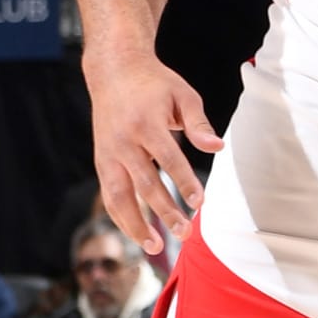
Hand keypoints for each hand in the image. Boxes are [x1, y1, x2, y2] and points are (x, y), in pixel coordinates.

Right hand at [88, 52, 222, 254]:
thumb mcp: (183, 94)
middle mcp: (123, 140)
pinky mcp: (101, 161)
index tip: (200, 203)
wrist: (114, 71)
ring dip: (135, 224)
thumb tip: (216, 147)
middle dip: (164, 211)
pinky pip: (109, 194)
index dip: (184, 182)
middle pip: (144, 183)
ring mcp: (108, 153)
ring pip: (119, 196)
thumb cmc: (155, 84)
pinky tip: (137, 234)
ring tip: (154, 246)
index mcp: (145, 122)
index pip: (168, 158)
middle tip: (184, 234)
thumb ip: (199, 123)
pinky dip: (121, 216)